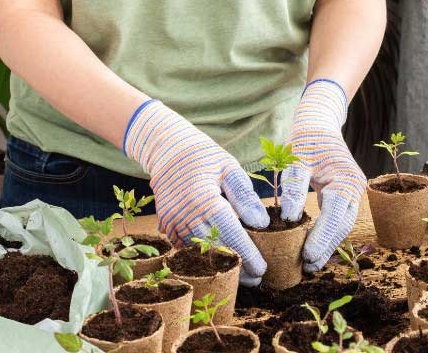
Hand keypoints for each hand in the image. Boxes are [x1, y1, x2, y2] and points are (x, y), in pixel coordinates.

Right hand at [124, 100, 269, 285]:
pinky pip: (186, 247)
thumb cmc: (204, 156)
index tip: (261, 269)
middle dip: (236, 267)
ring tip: (242, 275)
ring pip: (199, 253)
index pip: (230, 233)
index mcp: (203, 198)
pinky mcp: (166, 225)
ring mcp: (172, 222)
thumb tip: (261, 224)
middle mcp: (184, 214)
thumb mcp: (229, 168)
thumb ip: (245, 196)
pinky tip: (220, 262)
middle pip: (214, 249)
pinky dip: (203, 256)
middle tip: (256, 278)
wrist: (167, 150)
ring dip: (220, 265)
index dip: (246, 254)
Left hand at [280, 79, 365, 271]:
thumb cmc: (306, 137)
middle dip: (326, 248)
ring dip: (327, 245)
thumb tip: (288, 218)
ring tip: (310, 264)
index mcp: (346, 179)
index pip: (335, 215)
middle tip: (307, 268)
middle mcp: (355, 188)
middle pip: (342, 225)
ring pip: (342, 225)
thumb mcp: (296, 157)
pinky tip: (314, 247)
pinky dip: (327, 234)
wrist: (319, 121)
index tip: (307, 256)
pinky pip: (338, 218)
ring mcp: (353, 192)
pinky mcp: (344, 194)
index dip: (322, 238)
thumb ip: (293, 186)